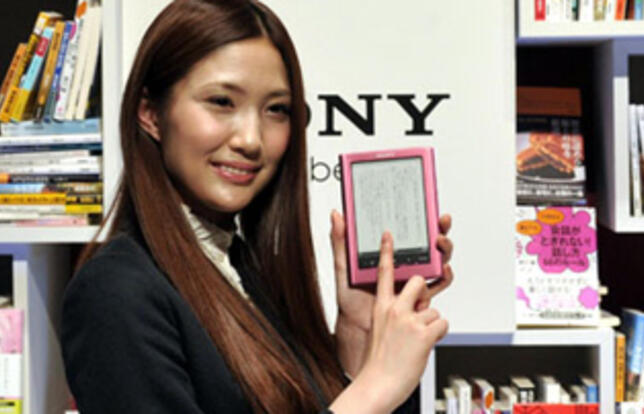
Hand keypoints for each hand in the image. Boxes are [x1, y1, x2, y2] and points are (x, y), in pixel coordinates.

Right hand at [329, 232, 448, 413]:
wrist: (379, 384)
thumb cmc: (380, 361)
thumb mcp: (379, 329)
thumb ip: (394, 313)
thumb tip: (414, 307)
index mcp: (381, 306)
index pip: (384, 273)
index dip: (387, 252)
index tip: (389, 235)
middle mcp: (394, 309)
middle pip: (418, 282)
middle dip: (424, 293)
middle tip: (417, 311)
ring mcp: (409, 319)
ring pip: (433, 308)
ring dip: (430, 324)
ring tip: (415, 341)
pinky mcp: (423, 332)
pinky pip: (442, 323)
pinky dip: (438, 335)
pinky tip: (424, 345)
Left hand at [331, 210, 453, 376]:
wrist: (359, 332)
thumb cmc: (351, 300)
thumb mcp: (343, 268)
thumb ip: (340, 242)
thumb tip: (337, 215)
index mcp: (389, 256)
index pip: (409, 232)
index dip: (423, 218)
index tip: (430, 208)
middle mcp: (405, 266)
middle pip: (429, 243)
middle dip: (440, 230)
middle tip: (440, 223)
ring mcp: (415, 281)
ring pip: (437, 260)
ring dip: (444, 250)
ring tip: (440, 244)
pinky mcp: (422, 297)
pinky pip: (438, 284)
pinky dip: (444, 276)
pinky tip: (443, 269)